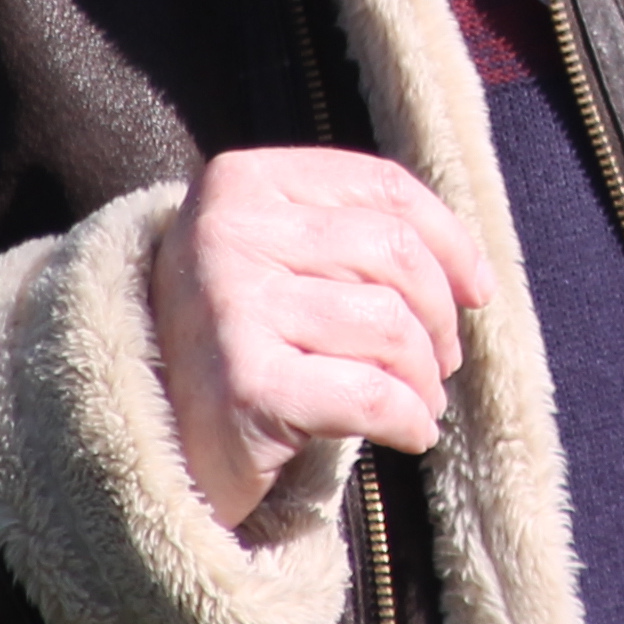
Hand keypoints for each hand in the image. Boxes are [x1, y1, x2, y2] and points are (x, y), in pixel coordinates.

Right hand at [147, 147, 495, 529]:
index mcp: (240, 182)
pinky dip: (408, 420)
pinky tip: (409, 434)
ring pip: (390, 327)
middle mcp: (226, 231)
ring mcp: (229, 306)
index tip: (476, 290)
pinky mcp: (242, 386)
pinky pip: (371, 395)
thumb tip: (472, 272)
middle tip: (440, 362)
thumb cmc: (239, 345)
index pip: (380, 187)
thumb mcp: (281, 263)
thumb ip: (354, 240)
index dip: (449, 241)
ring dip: (423, 379)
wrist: (146, 441)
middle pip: (394, 254)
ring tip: (417, 402)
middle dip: (439, 318)